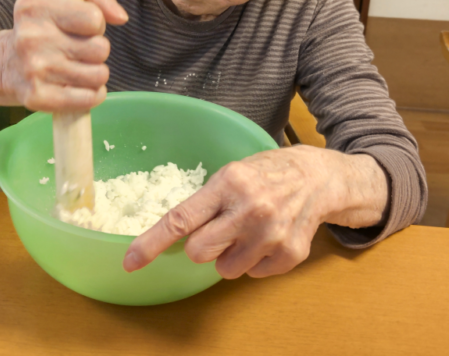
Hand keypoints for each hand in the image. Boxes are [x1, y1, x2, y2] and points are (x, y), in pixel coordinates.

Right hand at [1, 0, 127, 111]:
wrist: (3, 64)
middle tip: (77, 50)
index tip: (79, 27)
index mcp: (34, 6)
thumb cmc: (44, 27)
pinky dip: (93, 94)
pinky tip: (79, 86)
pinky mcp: (36, 98)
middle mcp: (30, 37)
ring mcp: (32, 69)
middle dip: (96, 50)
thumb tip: (121, 18)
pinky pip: (89, 98)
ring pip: (99, 75)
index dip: (94, 24)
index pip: (94, 18)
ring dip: (95, 73)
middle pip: (100, 49)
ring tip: (77, 67)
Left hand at [122, 147, 388, 278]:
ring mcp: (272, 234)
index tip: (131, 261)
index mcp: (229, 183)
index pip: (181, 219)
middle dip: (202, 247)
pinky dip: (255, 261)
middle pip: (199, 252)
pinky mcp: (289, 254)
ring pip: (225, 269)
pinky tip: (268, 237)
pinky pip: (253, 274)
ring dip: (229, 256)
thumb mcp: (231, 173)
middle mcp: (250, 209)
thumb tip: (174, 235)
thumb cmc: (267, 174)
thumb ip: (205, 202)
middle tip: (218, 230)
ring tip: (247, 232)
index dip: (152, 243)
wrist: (318, 178)